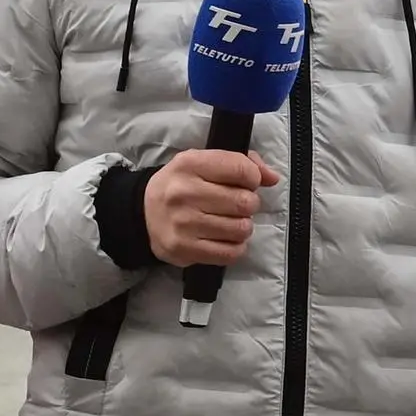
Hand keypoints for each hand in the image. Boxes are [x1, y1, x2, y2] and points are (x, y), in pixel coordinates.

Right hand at [145, 149, 275, 267]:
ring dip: (243, 226)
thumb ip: (241, 162)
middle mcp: (184, 193)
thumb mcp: (203, 162)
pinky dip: (236, 247)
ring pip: (240, 229)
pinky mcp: (184, 249)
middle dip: (249, 204)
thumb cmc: (181, 184)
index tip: (247, 182)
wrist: (143, 213)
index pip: (241, 169)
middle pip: (244, 202)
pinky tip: (226, 239)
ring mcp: (183, 224)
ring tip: (232, 222)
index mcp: (190, 164)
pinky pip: (230, 253)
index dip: (253, 177)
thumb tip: (272, 177)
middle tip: (239, 205)